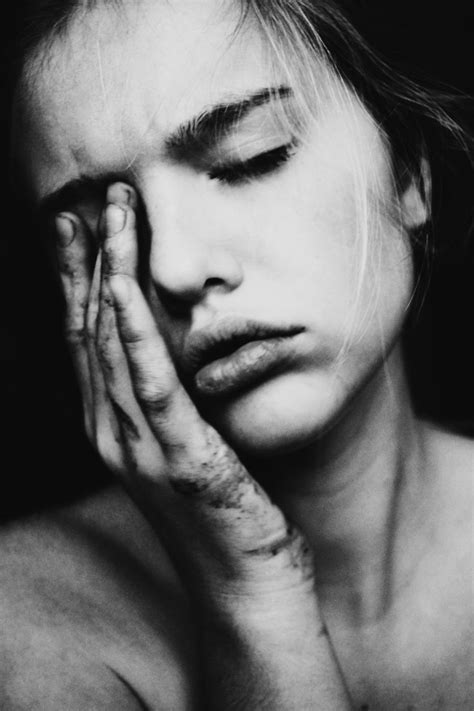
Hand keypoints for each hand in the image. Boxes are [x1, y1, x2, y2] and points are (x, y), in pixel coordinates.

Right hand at [55, 182, 350, 708]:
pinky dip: (133, 332)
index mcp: (112, 426)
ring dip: (109, 275)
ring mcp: (139, 448)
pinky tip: (124, 288)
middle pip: (89, 331)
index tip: (79, 226)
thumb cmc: (222, 511)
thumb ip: (168, 400)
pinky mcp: (179, 460)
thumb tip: (170, 349)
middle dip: (88, 261)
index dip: (78, 279)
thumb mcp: (187, 445)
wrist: (244, 586)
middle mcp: (111, 432)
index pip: (86, 339)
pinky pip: (151, 385)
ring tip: (112, 216)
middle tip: (89, 199)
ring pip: (113, 346)